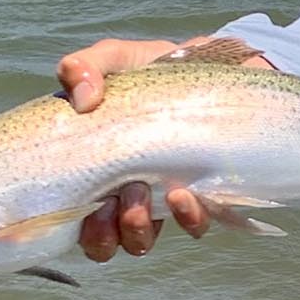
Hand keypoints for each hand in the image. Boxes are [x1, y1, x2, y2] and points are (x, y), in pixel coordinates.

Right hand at [54, 35, 271, 259]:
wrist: (220, 64)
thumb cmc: (158, 70)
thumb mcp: (118, 59)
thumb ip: (87, 67)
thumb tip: (82, 98)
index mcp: (101, 170)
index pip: (80, 219)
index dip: (81, 228)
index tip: (87, 206)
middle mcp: (130, 192)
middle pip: (109, 240)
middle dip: (106, 234)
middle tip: (114, 200)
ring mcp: (167, 195)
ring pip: (145, 239)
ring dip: (137, 228)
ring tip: (142, 193)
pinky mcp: (206, 193)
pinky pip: (195, 223)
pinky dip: (188, 217)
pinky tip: (185, 193)